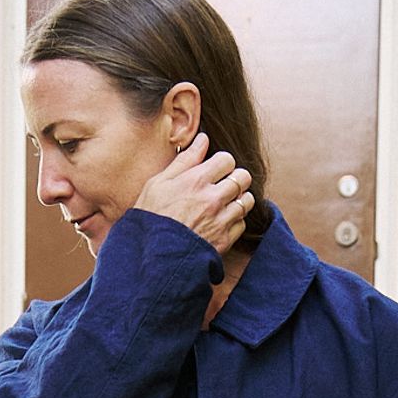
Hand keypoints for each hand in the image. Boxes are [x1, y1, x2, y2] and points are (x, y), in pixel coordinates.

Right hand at [135, 130, 253, 256]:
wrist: (152, 258)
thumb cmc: (150, 218)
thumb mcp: (158, 184)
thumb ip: (184, 160)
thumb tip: (203, 139)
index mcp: (196, 180)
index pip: (227, 159)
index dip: (222, 163)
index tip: (214, 170)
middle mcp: (213, 198)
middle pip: (243, 177)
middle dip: (235, 178)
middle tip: (223, 185)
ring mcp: (221, 220)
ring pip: (247, 200)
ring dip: (238, 199)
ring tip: (224, 204)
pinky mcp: (224, 240)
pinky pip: (241, 223)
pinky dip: (234, 221)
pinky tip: (220, 222)